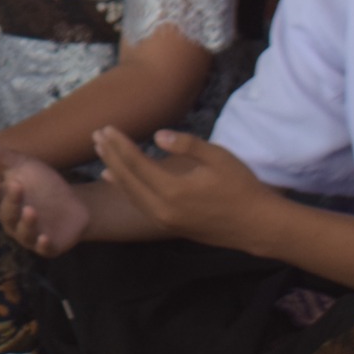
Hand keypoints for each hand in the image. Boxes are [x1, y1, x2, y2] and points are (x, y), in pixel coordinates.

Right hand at [0, 133, 88, 256]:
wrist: (73, 206)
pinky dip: (43, 244)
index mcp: (3, 201)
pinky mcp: (48, 246)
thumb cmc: (42, 185)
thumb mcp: (24, 166)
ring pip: (23, 232)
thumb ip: (0, 155)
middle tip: (17, 187)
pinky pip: (43, 248)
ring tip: (31, 210)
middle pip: (7, 213)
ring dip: (26, 222)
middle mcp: (12, 221)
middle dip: (11, 201)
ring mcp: (29, 235)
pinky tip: (45, 238)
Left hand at [93, 128, 269, 243]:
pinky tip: (114, 177)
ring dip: (113, 170)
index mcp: (173, 190)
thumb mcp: (219, 158)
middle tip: (95, 135)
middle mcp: (162, 209)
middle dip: (109, 155)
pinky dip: (124, 188)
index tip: (107, 128)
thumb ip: (187, 145)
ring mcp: (164, 220)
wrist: (258, 226)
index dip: (119, 144)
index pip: (136, 163)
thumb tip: (157, 136)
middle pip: (126, 178)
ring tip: (100, 151)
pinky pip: (138, 204)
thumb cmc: (242, 187)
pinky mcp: (168, 226)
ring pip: (129, 193)